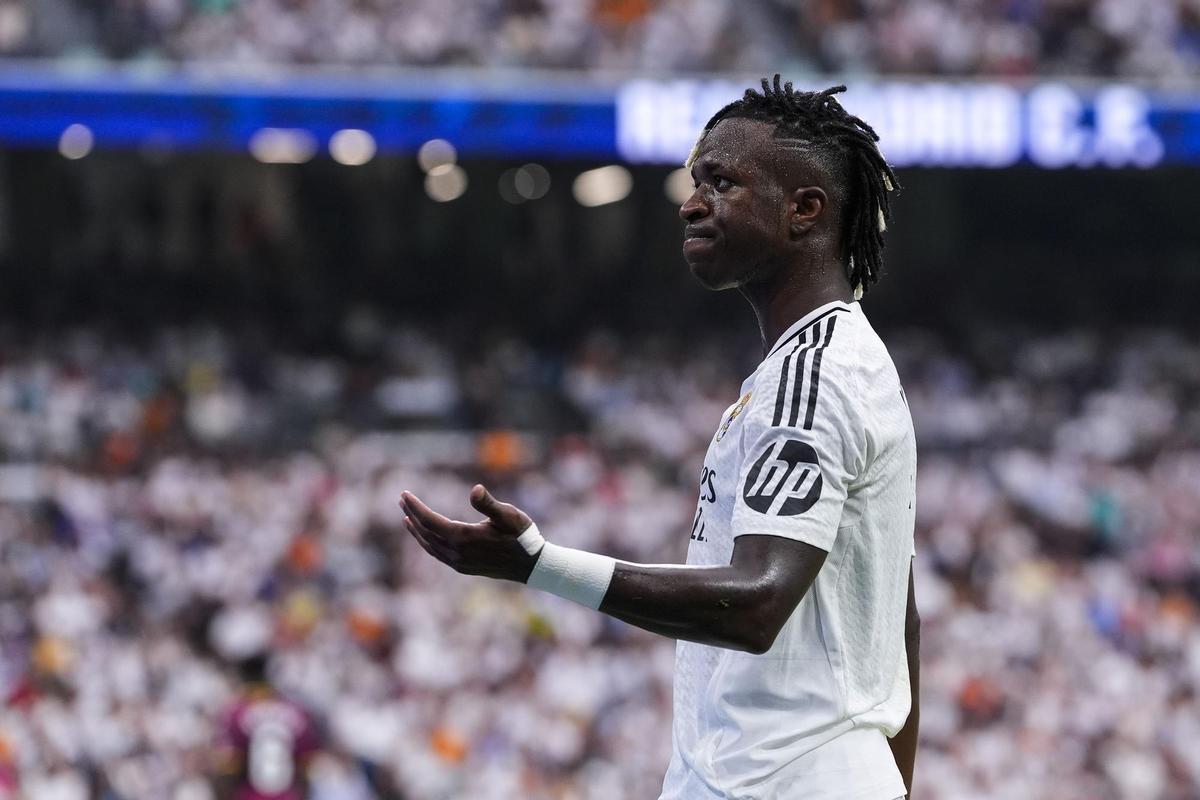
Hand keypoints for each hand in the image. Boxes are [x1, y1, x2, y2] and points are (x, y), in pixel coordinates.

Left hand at [400, 485, 538, 582]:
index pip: (430, 520)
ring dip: (416, 530)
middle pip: (426, 532)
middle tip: (402, 499)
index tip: (405, 494)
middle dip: (412, 514)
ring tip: (406, 517)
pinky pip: (437, 554)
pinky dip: (427, 543)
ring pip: (429, 545)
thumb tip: (474, 489)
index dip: (416, 506)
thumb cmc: (522, 536)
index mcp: (464, 538)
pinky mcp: (463, 567)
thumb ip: (489, 503)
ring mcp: (459, 562)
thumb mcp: (509, 515)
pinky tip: (425, 536)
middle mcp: (457, 553)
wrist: (531, 565)